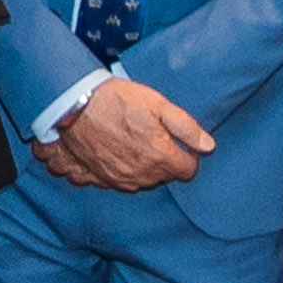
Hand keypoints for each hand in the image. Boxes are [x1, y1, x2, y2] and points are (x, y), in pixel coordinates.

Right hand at [39, 77, 212, 191]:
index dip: (187, 155)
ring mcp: (119, 179)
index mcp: (160, 158)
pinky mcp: (100, 179)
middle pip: (165, 176)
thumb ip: (186, 128)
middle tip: (154, 136)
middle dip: (165, 161)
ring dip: (144, 166)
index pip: (188, 170)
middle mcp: (141, 175)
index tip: (178, 143)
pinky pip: (120, 182)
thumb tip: (208, 146)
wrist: (74, 105)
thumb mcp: (159, 105)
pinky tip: (117, 152)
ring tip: (134, 141)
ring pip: (143, 181)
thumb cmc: (117, 100)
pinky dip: (122, 170)